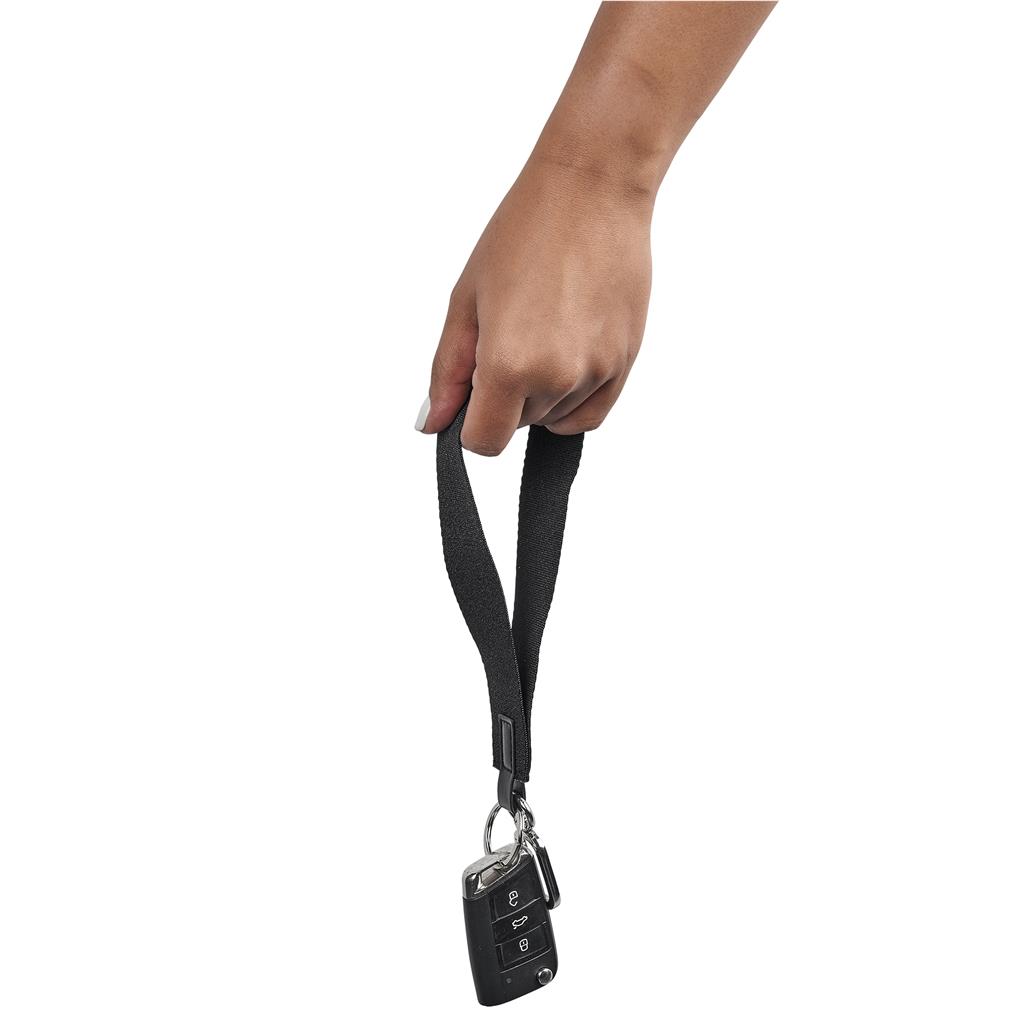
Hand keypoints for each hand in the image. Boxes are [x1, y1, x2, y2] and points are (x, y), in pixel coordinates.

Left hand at [416, 159, 652, 453]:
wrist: (593, 189)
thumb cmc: (525, 231)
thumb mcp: (466, 302)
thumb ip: (448, 372)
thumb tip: (434, 424)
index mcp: (509, 365)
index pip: (484, 443)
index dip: (471, 424)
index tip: (473, 390)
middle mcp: (557, 378)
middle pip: (518, 425)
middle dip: (505, 394)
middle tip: (512, 329)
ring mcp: (597, 372)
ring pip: (555, 418)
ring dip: (542, 392)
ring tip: (545, 326)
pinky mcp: (626, 362)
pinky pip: (591, 413)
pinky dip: (574, 398)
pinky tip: (567, 351)